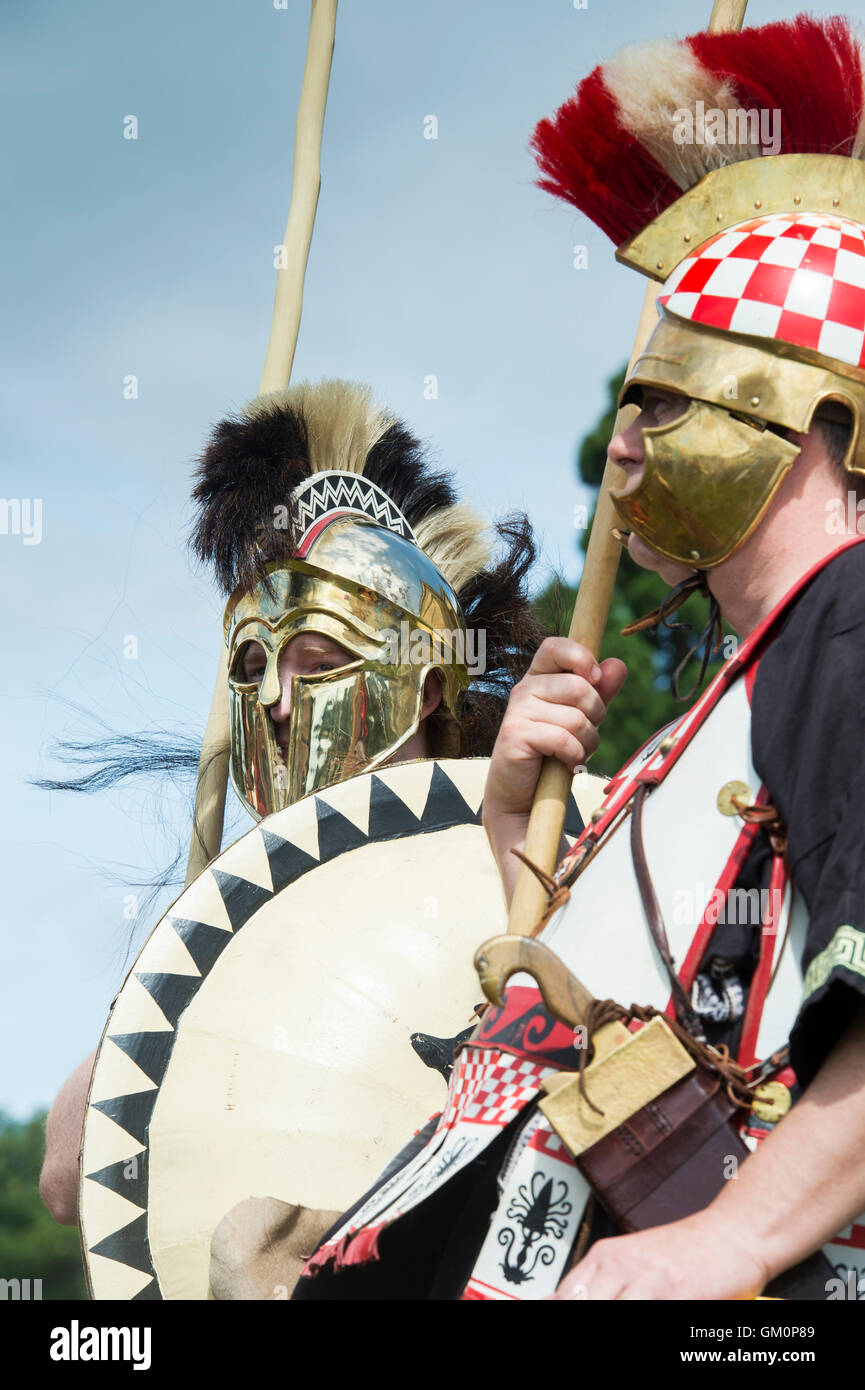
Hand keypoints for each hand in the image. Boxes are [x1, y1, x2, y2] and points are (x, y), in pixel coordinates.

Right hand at [482, 638, 625, 890]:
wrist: (521, 795)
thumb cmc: (551, 753)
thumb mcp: (581, 718)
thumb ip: (599, 691)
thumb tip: (618, 664)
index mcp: (538, 678)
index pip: (555, 646)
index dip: (580, 657)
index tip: (595, 678)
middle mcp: (524, 689)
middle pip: (579, 687)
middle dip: (595, 715)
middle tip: (584, 733)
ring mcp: (517, 712)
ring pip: (576, 717)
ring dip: (587, 741)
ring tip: (573, 752)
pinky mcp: (516, 736)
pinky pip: (564, 739)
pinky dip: (574, 756)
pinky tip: (565, 763)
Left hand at [551, 1211, 767, 1300]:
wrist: (731, 1233)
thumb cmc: (683, 1251)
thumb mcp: (632, 1258)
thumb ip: (597, 1281)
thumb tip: (556, 1299)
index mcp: (606, 1255)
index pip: (566, 1295)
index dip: (561, 1309)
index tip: (555, 1318)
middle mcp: (624, 1265)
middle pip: (587, 1304)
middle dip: (588, 1320)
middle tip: (594, 1329)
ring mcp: (652, 1280)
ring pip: (616, 1309)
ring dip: (624, 1317)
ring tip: (634, 1311)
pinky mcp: (681, 1293)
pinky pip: (657, 1314)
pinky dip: (656, 1317)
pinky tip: (661, 1313)